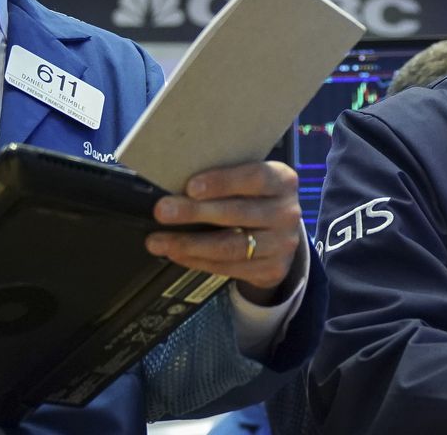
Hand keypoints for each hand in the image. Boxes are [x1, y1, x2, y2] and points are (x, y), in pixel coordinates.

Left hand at [146, 161, 302, 303]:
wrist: (279, 235)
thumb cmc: (254, 199)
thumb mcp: (249, 181)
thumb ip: (224, 179)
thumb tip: (175, 179)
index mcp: (283, 180)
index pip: (254, 178)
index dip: (222, 182)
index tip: (190, 186)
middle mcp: (288, 212)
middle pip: (238, 213)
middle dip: (195, 213)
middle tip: (162, 211)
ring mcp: (282, 243)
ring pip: (230, 246)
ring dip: (189, 244)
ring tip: (158, 241)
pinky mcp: (272, 269)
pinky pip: (228, 267)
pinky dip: (197, 261)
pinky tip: (176, 254)